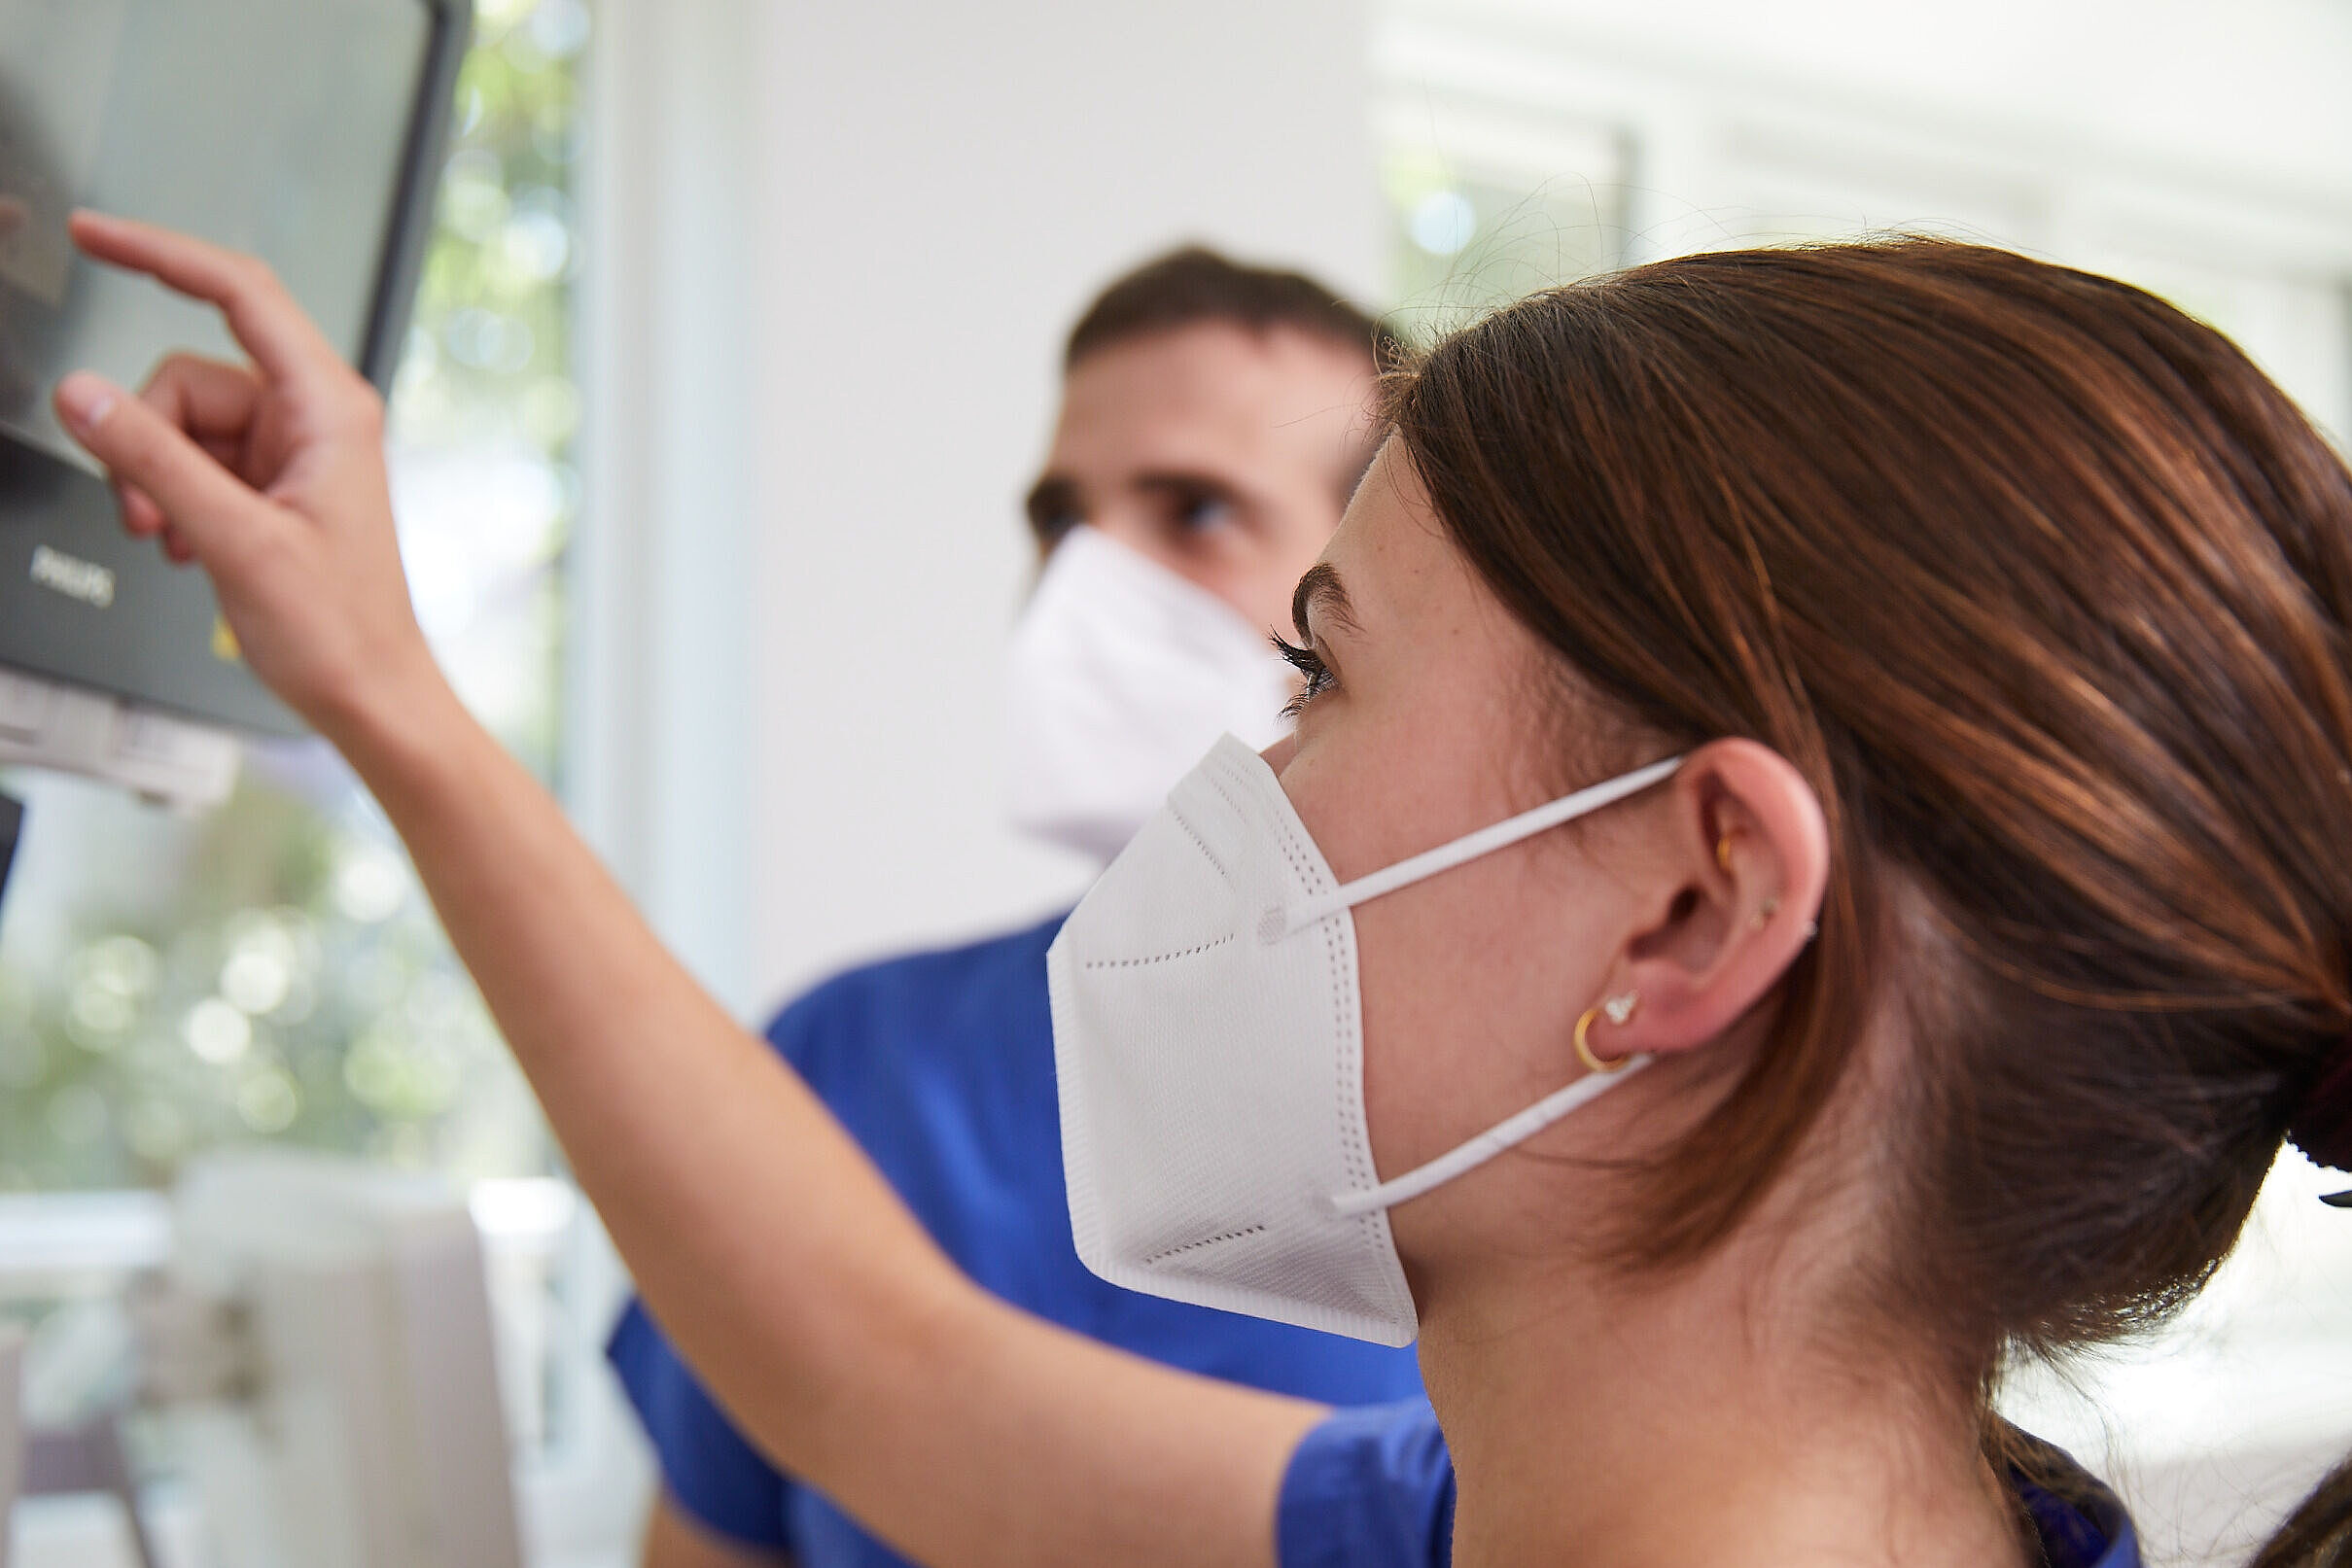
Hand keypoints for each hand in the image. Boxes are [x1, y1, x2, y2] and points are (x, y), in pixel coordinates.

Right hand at [50, 211, 444, 738]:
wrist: (369, 694)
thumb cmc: (340, 630)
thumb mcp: (233, 540)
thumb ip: (153, 461)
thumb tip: (85, 396)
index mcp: (329, 408)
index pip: (238, 292)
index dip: (160, 252)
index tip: (96, 234)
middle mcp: (314, 418)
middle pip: (187, 379)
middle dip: (146, 439)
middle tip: (146, 512)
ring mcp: (292, 452)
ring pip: (180, 426)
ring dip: (156, 481)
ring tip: (176, 541)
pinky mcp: (272, 486)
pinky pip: (193, 463)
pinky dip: (174, 499)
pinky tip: (190, 547)